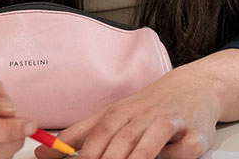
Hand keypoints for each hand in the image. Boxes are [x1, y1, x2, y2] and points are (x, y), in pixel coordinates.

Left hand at [34, 70, 221, 158]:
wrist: (196, 86)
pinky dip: (174, 156)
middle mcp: (143, 117)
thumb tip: (42, 153)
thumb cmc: (149, 106)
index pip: (97, 135)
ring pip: (149, 144)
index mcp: (120, 114)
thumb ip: (79, 136)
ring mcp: (170, 124)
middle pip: (120, 141)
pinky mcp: (196, 135)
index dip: (83, 155)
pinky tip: (167, 158)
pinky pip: (184, 149)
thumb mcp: (112, 115)